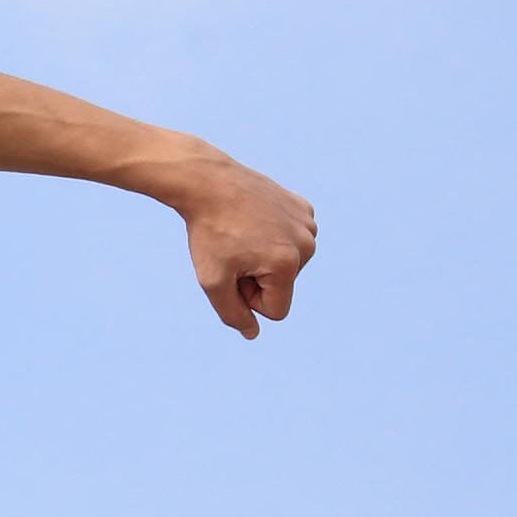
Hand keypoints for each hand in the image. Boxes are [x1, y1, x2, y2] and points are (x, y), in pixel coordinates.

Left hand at [173, 152, 317, 336]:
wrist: (208, 182)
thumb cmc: (208, 232)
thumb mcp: (213, 281)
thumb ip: (233, 314)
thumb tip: (253, 334)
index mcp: (288, 264)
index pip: (275, 311)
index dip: (248, 300)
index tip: (232, 275)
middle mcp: (307, 244)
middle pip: (283, 286)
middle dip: (257, 278)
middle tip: (234, 249)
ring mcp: (308, 224)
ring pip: (288, 263)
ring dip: (264, 258)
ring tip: (243, 234)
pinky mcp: (304, 208)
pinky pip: (290, 240)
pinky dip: (271, 236)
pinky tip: (255, 220)